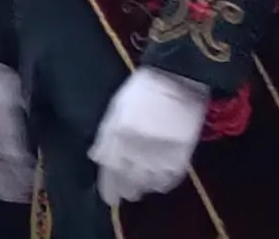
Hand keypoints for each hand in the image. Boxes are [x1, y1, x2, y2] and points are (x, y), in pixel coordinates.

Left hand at [89, 68, 209, 204]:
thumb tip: (96, 157)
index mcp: (118, 133)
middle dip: (125, 190)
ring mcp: (161, 151)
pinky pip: (171, 178)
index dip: (109, 187)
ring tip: (140, 191)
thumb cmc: (142, 90)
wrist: (177, 80)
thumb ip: (106, 135)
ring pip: (149, 182)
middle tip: (124, 196)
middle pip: (129, 179)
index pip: (110, 169)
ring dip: (143, 189)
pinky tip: (158, 184)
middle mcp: (137, 146)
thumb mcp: (116, 108)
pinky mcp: (182, 153)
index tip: (110, 198)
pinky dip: (163, 184)